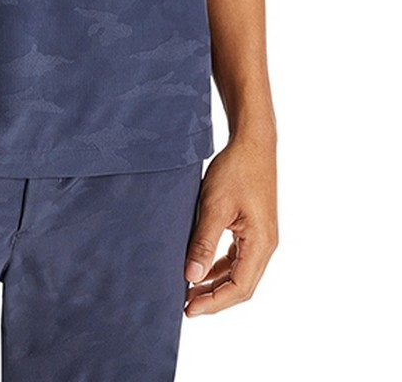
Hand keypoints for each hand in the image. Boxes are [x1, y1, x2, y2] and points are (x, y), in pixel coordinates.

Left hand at [184, 135, 277, 315]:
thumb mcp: (214, 205)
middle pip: (242, 286)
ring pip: (239, 273)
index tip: (189, 309)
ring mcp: (261, 237)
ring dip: (216, 284)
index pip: (240, 288)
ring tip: (190, 290)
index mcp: (261, 244)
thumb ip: (204, 242)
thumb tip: (192, 277)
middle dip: (214, 298)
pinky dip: (220, 267)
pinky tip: (202, 268)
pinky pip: (238, 257)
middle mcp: (266, 245)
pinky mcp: (254, 228)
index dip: (214, 303)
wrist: (253, 142)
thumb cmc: (236, 169)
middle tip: (186, 306)